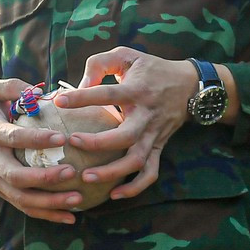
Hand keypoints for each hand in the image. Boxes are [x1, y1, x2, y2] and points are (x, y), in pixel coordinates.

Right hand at [0, 78, 85, 223]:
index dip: (36, 139)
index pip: (13, 138)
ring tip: (77, 199)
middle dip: (44, 177)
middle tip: (71, 172)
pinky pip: (25, 208)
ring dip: (49, 203)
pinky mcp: (3, 194)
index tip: (61, 138)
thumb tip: (38, 92)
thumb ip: (12, 87)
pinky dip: (48, 215)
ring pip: (21, 198)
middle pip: (16, 176)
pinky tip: (71, 216)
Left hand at [53, 47, 219, 200]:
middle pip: (124, 136)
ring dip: (112, 172)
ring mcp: (155, 134)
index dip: (82, 98)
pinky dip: (135, 187)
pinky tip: (114, 194)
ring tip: (86, 177)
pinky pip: (150, 173)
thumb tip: (79, 84)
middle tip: (72, 142)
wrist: (190, 85)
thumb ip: (100, 64)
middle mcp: (147, 115)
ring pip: (136, 160)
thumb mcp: (127, 55)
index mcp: (137, 90)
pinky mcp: (159, 147)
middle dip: (97, 143)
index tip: (60, 102)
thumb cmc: (152, 69)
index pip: (108, 95)